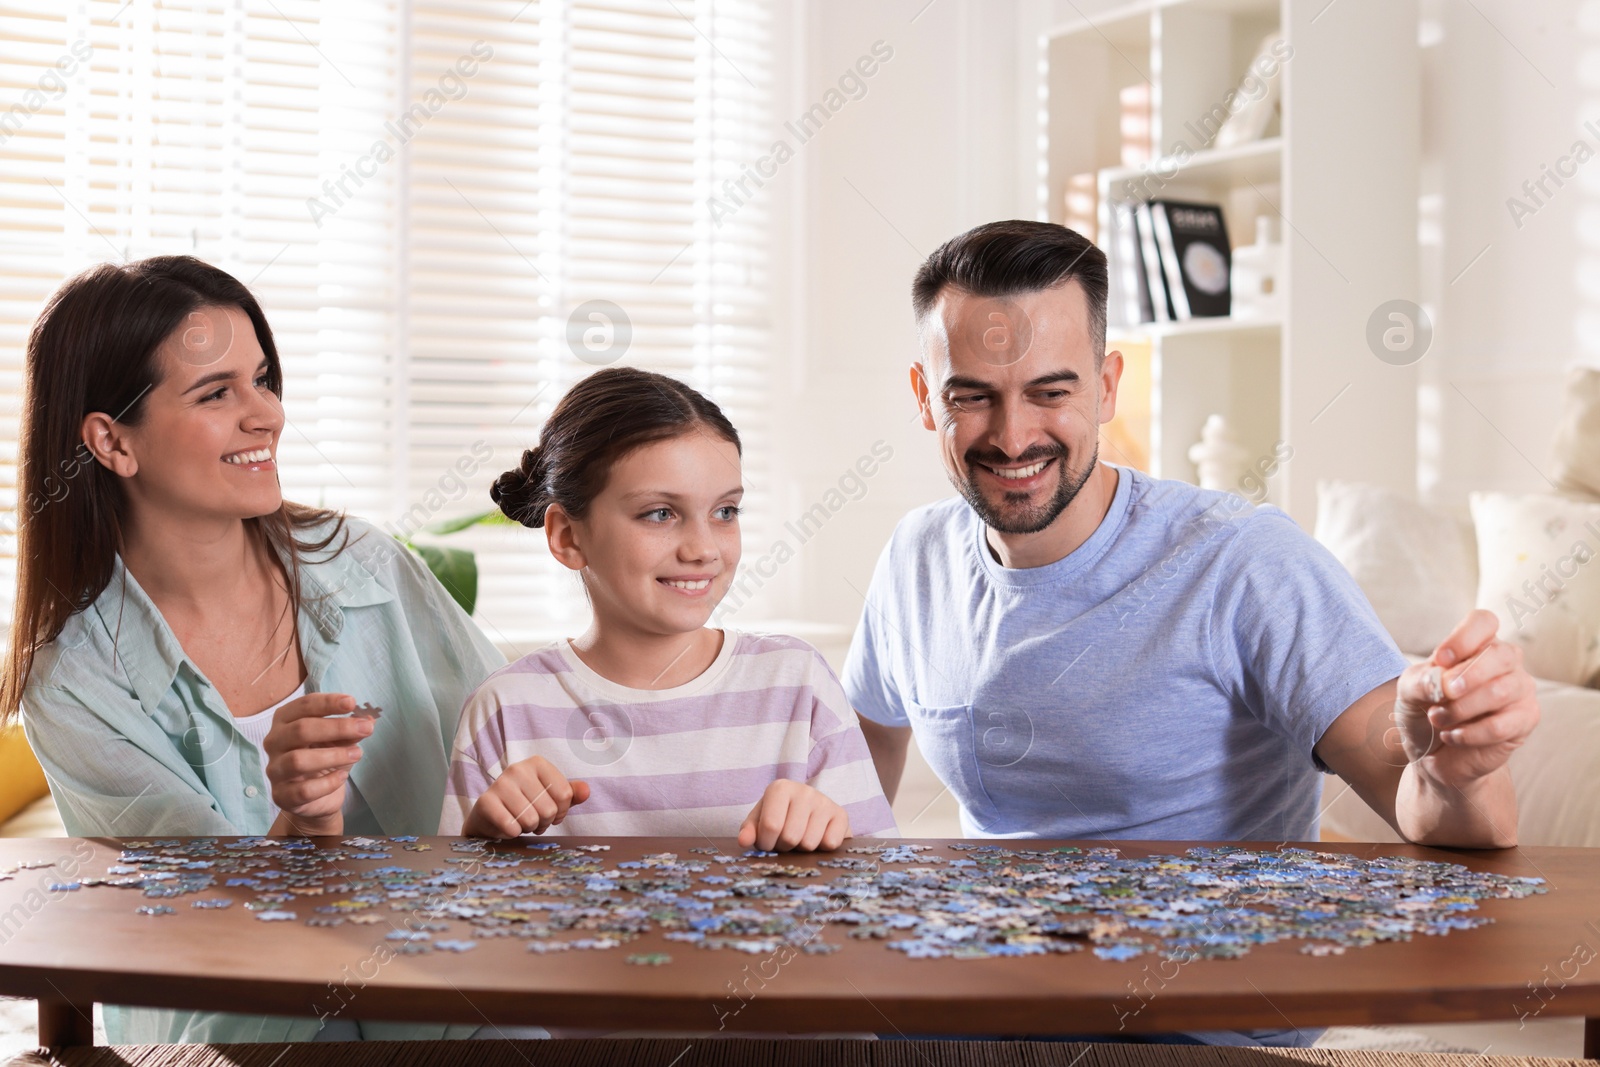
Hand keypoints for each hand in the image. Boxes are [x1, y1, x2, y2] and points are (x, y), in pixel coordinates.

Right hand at [263, 693, 371, 833]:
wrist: (317, 797)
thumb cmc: (325, 759)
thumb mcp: (340, 740)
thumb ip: (351, 729)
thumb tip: (367, 719)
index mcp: (285, 720)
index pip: (304, 705)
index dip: (328, 702)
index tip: (352, 703)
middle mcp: (274, 742)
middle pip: (301, 730)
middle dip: (337, 728)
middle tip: (365, 729)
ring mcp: (275, 770)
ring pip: (298, 760)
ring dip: (333, 756)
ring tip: (357, 754)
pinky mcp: (281, 795)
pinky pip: (303, 790)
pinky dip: (327, 783)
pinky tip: (342, 777)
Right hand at [463, 756, 590, 838]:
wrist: (489, 815)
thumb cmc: (525, 803)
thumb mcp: (550, 796)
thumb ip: (570, 793)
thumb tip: (586, 791)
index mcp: (537, 763)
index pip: (565, 794)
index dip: (561, 811)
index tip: (551, 811)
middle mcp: (518, 769)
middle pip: (548, 809)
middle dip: (544, 822)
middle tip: (534, 819)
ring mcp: (500, 783)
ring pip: (531, 819)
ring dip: (529, 828)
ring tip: (521, 821)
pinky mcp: (486, 802)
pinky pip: (511, 827)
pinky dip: (514, 833)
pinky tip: (509, 826)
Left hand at [737, 780, 849, 851]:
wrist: (811, 810)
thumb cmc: (780, 815)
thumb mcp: (760, 820)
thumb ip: (749, 830)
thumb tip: (744, 841)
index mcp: (780, 788)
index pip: (771, 826)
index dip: (767, 843)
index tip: (768, 842)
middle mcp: (805, 791)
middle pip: (790, 837)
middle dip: (785, 847)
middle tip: (786, 840)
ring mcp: (825, 801)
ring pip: (809, 843)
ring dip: (802, 849)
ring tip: (801, 837)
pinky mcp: (842, 814)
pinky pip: (829, 844)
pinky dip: (821, 848)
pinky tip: (817, 837)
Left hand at [1394, 609, 1539, 787]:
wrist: (1433, 754)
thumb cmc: (1424, 711)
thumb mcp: (1409, 691)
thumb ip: (1421, 681)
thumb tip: (1443, 681)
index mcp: (1477, 644)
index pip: (1484, 621)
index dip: (1463, 638)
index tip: (1440, 660)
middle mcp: (1505, 661)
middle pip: (1500, 654)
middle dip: (1466, 676)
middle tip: (1443, 694)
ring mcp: (1520, 689)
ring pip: (1501, 690)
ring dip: (1461, 708)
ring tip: (1438, 719)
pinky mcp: (1525, 720)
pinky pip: (1503, 724)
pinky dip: (1470, 733)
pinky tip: (1452, 736)